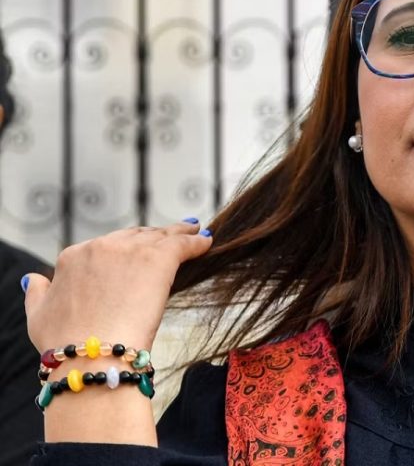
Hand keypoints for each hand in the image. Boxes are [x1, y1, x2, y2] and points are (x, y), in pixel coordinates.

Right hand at [22, 220, 212, 355]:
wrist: (92, 354)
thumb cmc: (65, 344)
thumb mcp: (38, 317)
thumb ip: (38, 294)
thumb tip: (34, 279)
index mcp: (72, 258)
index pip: (105, 246)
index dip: (124, 250)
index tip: (136, 254)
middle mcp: (100, 247)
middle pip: (134, 236)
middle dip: (152, 238)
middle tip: (170, 238)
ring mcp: (130, 251)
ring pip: (160, 236)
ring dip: (179, 233)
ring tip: (194, 231)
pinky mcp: (157, 259)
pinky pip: (182, 243)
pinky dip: (196, 241)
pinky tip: (206, 242)